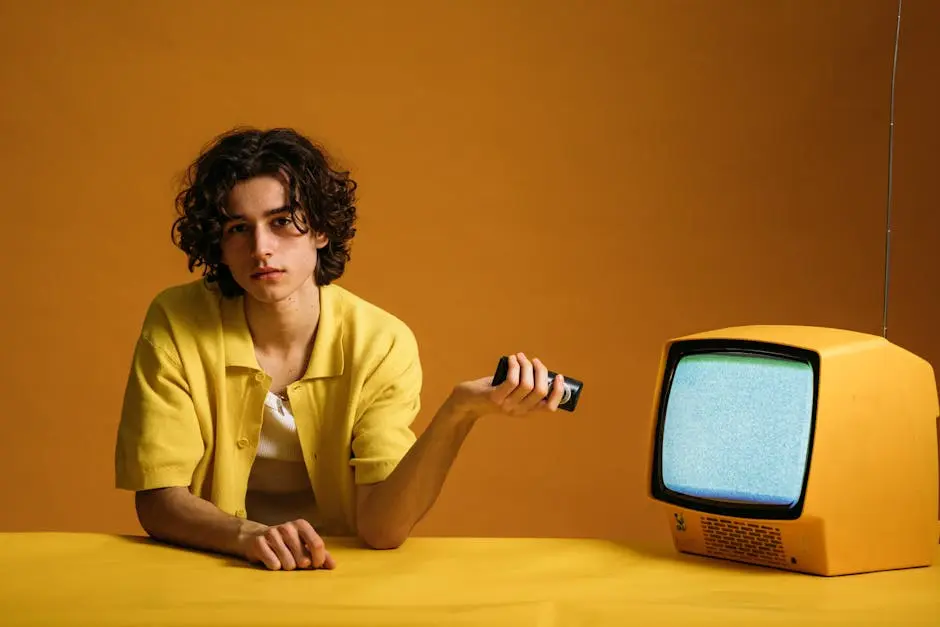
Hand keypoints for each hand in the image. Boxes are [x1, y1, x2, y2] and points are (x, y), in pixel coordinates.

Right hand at [237, 518, 336, 570]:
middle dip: (301, 566)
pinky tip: (272, 560)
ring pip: (288, 564)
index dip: (319, 560)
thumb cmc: (285, 543)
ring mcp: (272, 533)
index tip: (315, 565)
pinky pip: (273, 564)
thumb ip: (320, 554)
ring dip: (287, 567)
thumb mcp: (303, 545)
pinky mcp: (259, 543)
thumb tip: (333, 566)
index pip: (317, 544)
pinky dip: (274, 566)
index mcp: (301, 525)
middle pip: (303, 558)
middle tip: (295, 562)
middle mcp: (288, 527)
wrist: (255, 537)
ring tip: (282, 560)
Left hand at [450, 352, 566, 417]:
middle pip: (540, 391)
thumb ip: (525, 386)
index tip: (558, 376)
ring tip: (520, 357)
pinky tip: (511, 359)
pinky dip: (514, 366)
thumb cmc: (491, 392)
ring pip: (526, 384)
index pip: (550, 407)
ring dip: (526, 366)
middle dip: (541, 371)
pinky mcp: (495, 397)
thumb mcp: (511, 393)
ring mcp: (506, 405)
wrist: (465, 403)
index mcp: (526, 411)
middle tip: (534, 361)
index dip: (558, 391)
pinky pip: (511, 380)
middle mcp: (518, 411)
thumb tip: (540, 369)